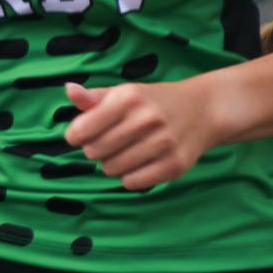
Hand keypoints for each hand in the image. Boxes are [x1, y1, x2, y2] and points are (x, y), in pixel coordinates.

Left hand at [65, 79, 214, 190]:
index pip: (81, 130)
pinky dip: (130, 177)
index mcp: (129, 97)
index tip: (83, 134)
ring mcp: (162, 143)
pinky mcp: (173, 165)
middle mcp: (146, 119)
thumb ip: (94, 97)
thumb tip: (69, 90)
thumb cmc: (154, 102)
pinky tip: (140, 163)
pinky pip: (132, 183)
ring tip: (126, 151)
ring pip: (111, 170)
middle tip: (110, 142)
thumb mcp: (124, 93)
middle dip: (96, 150)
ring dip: (113, 164)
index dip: (76, 135)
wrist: (202, 110)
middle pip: (94, 152)